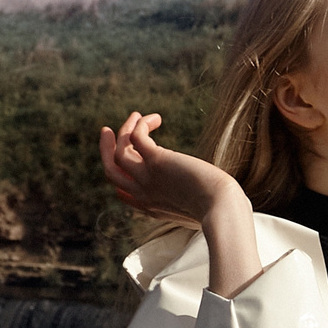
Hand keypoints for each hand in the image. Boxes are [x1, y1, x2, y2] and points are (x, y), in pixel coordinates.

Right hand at [100, 112, 261, 295]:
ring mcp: (147, 178)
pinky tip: (156, 118)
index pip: (123, 193)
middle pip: (111, 172)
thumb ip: (193, 202)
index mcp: (152, 208)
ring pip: (117, 154)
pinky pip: (135, 137)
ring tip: (135, 116)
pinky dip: (140, 124)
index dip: (120, 176)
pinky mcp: (157, 161)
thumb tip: (207, 191)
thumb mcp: (199, 210)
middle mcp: (144, 194)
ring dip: (123, 131)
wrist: (222, 210)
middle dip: (106, 150)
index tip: (126, 158)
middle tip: (108, 131)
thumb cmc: (220, 211)